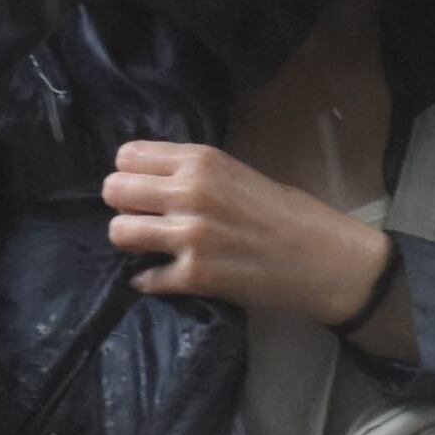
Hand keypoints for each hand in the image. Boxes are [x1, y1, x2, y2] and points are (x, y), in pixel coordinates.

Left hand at [105, 140, 394, 325]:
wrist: (320, 257)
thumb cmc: (285, 211)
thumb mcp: (236, 171)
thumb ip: (192, 171)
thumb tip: (146, 176)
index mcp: (201, 161)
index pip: (127, 156)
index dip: (129, 173)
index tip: (143, 186)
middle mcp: (190, 193)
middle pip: (114, 190)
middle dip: (122, 204)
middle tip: (141, 215)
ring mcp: (188, 236)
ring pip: (119, 231)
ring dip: (130, 239)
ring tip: (149, 243)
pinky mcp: (193, 275)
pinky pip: (143, 277)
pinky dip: (148, 279)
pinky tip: (163, 275)